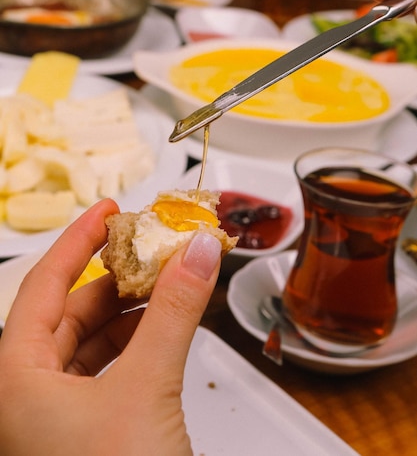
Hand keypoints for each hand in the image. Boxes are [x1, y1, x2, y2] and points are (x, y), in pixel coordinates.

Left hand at [0, 198, 221, 455]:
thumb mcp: (147, 387)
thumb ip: (175, 311)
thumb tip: (197, 252)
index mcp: (14, 379)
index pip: (46, 284)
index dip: (78, 239)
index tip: (108, 210)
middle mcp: (26, 395)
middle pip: (71, 309)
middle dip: (116, 275)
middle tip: (151, 245)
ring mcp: (54, 416)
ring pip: (91, 340)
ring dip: (130, 308)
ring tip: (165, 280)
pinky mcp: (86, 432)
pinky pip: (106, 368)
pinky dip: (135, 341)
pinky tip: (160, 327)